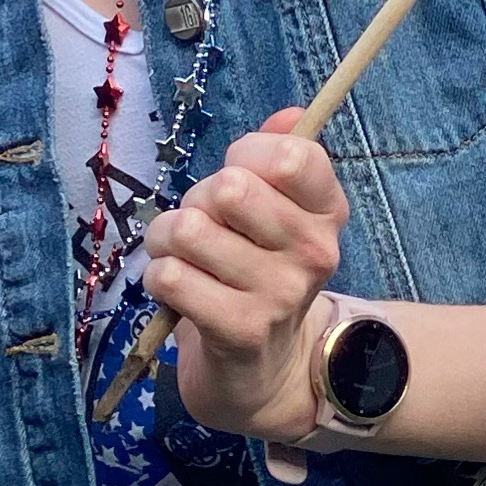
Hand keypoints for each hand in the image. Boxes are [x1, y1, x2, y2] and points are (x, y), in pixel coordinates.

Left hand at [141, 110, 348, 442]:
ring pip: (188, 230)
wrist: (263, 371)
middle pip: (229, 188)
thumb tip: (289, 114)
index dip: (246, 156)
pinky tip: (178, 294)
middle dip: (197, 202)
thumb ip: (275, 155)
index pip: (291, 154)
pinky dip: (159, 279)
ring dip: (167, 243)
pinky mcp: (241, 329)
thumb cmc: (253, 272)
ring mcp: (280, 293)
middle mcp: (313, 250)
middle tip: (203, 231)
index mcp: (326, 211)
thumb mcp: (272, 212)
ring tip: (185, 261)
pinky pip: (171, 276)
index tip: (238, 182)